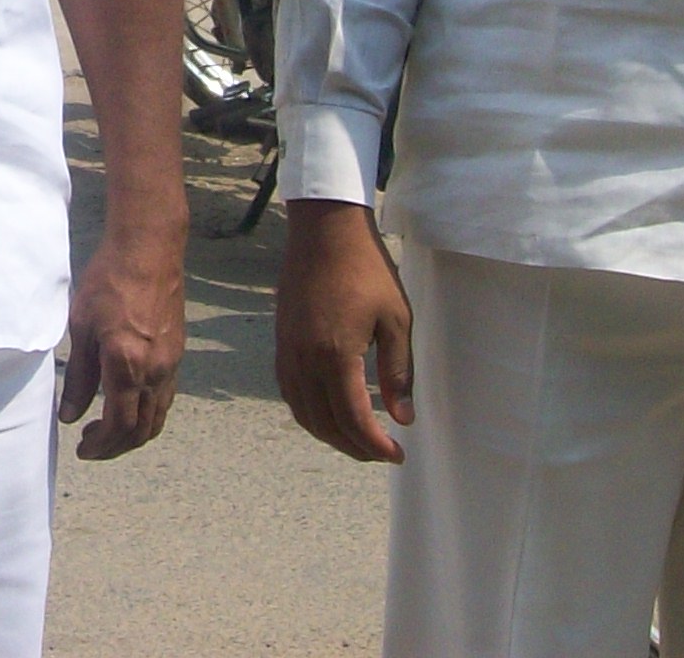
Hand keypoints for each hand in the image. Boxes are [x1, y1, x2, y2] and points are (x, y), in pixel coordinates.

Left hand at [60, 224, 184, 458]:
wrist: (148, 250)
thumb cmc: (108, 282)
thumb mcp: (81, 327)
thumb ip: (77, 376)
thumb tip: (70, 415)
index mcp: (128, 365)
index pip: (119, 425)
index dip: (101, 446)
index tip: (82, 451)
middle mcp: (156, 371)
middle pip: (142, 430)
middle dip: (116, 447)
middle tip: (91, 445)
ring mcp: (171, 364)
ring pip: (159, 417)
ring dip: (134, 433)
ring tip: (107, 430)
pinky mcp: (178, 354)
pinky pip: (166, 397)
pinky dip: (148, 413)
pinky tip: (128, 403)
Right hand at [275, 198, 413, 462]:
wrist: (324, 230)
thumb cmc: (366, 269)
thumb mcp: (395, 319)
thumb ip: (398, 372)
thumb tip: (402, 418)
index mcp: (335, 355)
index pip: (353, 419)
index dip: (376, 445)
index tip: (398, 453)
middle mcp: (304, 359)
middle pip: (325, 424)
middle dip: (355, 447)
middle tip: (382, 452)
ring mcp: (287, 351)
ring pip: (303, 413)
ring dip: (331, 434)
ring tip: (359, 439)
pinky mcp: (281, 342)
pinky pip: (290, 393)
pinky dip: (310, 414)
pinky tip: (330, 411)